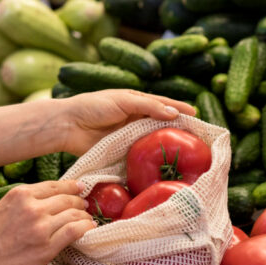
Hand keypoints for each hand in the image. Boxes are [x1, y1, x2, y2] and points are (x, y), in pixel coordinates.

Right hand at [0, 180, 94, 264]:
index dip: (72, 186)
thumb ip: (26, 200)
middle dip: (79, 201)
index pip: (55, 186)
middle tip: (85, 206)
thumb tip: (50, 197)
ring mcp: (42, 227)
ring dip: (84, 216)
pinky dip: (85, 228)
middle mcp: (33, 207)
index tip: (80, 187)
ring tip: (87, 219)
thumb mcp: (5, 206)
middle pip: (67, 199)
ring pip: (74, 214)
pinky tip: (89, 228)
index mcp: (21, 194)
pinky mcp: (48, 246)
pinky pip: (75, 231)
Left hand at [59, 90, 195, 155]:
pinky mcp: (122, 151)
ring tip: (186, 152)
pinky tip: (163, 164)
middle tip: (197, 137)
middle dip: (178, 129)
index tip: (196, 116)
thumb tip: (174, 114)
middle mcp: (135, 119)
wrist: (68, 125)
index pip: (163, 105)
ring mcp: (129, 136)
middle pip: (161, 124)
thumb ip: (148, 107)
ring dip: (167, 145)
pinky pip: (141, 154)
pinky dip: (152, 158)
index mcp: (136, 102)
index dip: (179, 109)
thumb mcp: (123, 101)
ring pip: (153, 140)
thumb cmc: (94, 106)